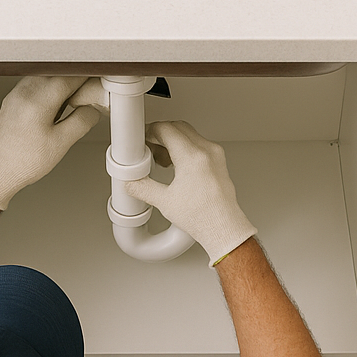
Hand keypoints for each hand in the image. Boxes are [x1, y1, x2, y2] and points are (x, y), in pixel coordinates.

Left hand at [0, 76, 102, 209]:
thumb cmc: (24, 162)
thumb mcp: (62, 143)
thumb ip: (82, 121)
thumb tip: (92, 109)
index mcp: (38, 101)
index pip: (69, 77)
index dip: (87, 78)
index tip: (96, 83)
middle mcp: (24, 93)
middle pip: (56, 73)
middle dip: (74, 80)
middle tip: (86, 94)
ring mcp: (16, 95)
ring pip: (45, 76)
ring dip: (60, 84)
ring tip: (69, 103)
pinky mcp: (12, 100)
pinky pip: (34, 84)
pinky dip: (47, 89)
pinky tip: (52, 106)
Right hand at [123, 121, 256, 264]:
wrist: (224, 229)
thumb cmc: (203, 218)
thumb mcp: (164, 201)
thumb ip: (142, 188)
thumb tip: (132, 182)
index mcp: (192, 157)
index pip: (166, 129)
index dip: (150, 132)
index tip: (142, 139)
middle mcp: (207, 152)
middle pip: (178, 127)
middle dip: (161, 134)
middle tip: (149, 147)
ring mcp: (216, 156)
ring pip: (190, 134)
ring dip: (173, 141)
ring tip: (161, 159)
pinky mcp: (219, 163)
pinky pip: (200, 145)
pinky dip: (185, 148)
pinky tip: (176, 165)